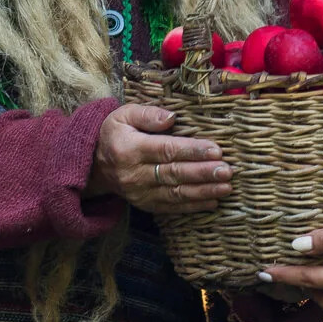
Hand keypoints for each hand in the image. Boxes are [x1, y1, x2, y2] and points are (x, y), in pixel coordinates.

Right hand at [87, 104, 231, 214]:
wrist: (94, 165)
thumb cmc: (115, 134)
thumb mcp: (123, 115)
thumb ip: (148, 114)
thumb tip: (171, 117)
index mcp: (130, 149)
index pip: (166, 150)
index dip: (192, 151)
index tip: (216, 150)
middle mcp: (134, 174)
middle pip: (174, 174)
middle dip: (203, 173)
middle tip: (227, 171)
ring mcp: (140, 193)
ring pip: (175, 194)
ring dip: (203, 191)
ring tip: (226, 187)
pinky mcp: (145, 205)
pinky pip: (171, 207)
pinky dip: (193, 206)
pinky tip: (213, 201)